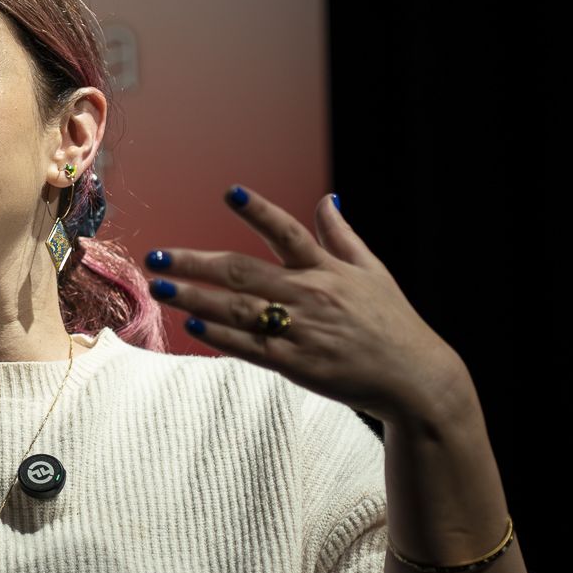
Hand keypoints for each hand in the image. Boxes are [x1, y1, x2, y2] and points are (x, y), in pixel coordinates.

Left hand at [144, 189, 471, 427]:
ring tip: (160, 287)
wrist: (415, 379)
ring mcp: (303, 331)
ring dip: (195, 297)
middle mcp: (312, 295)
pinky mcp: (299, 365)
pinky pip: (251, 347)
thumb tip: (328, 198)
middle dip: (196, 262)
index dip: (261, 212)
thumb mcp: (373, 271)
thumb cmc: (391, 321)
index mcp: (328, 269)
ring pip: (238, 309)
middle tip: (156, 255)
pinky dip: (221, 335)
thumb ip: (342, 235)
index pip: (289, 232)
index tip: (233, 193)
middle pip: (245, 272)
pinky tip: (192, 323)